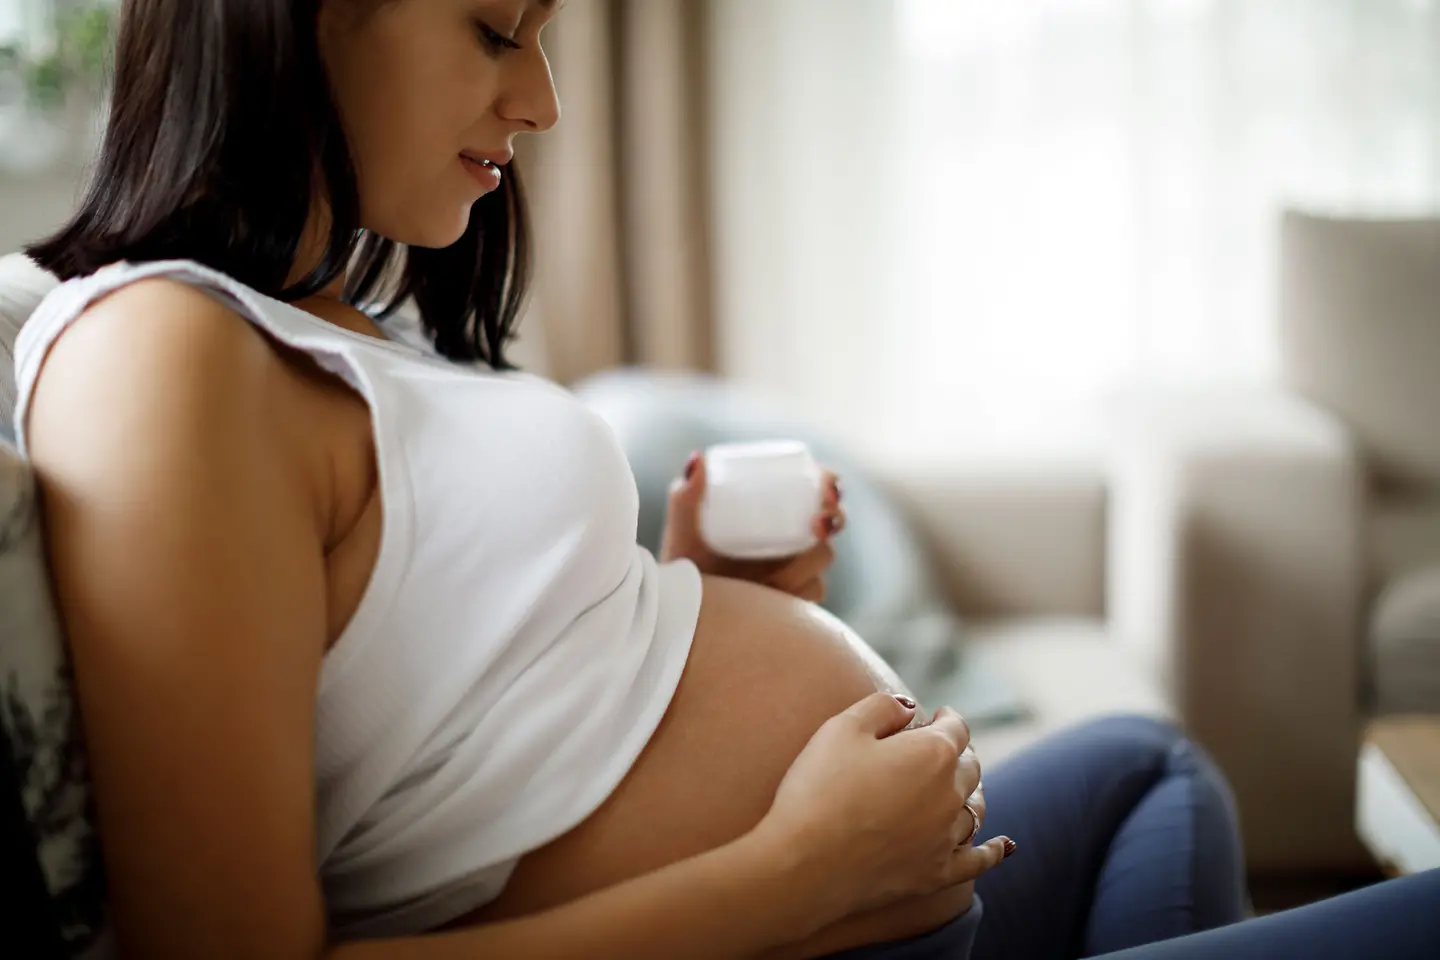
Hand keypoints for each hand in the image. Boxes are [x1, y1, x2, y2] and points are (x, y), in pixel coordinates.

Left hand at [659, 451, 844, 602]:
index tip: (825, 488)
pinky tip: (773, 593)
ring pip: (823, 560)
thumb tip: (699, 458)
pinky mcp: (795, 599)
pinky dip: (797, 591)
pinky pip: (813, 592)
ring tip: (773, 576)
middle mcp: (792, 537)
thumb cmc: (685, 562)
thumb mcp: (683, 529)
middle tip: (816, 525)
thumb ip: (684, 496)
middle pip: (833, 522)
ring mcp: (797, 570)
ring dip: (806, 565)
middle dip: (835, 519)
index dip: (830, 484)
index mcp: (775, 510)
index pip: (815, 488)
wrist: (684, 606)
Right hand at [753, 693, 1012, 923]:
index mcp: (933, 754)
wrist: (804, 864)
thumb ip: (881, 707)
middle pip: (969, 766)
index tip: (938, 714)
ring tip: (960, 786)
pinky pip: (979, 860)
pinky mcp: (936, 874)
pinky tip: (1006, 845)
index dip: (948, 717)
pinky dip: (994, 850)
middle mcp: (950, 795)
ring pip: (975, 809)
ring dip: (970, 792)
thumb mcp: (841, 728)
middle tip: (941, 748)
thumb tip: (909, 707)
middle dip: (958, 752)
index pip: (956, 728)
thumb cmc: (819, 789)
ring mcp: (946, 838)